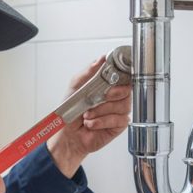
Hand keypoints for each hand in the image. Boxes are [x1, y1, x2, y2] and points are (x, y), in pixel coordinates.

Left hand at [47, 56, 131, 177]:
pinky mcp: (119, 125)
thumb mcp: (76, 86)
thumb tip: (102, 58)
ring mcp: (119, 111)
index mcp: (108, 85)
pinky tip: (91, 123)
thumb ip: (89, 71)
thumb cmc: (71, 111)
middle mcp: (116, 97)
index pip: (123, 76)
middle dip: (108, 95)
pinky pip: (118, 120)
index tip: (110, 79)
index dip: (120, 76)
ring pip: (122, 105)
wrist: (67, 134)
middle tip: (94, 99)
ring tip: (87, 114)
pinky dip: (101, 121)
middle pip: (125, 90)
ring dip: (100, 110)